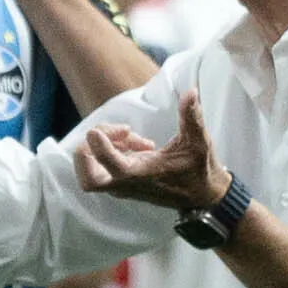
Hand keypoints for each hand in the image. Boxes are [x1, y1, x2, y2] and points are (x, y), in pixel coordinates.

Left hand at [72, 87, 231, 215]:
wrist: (201, 195)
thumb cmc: (199, 169)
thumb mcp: (199, 141)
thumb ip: (192, 117)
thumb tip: (190, 92)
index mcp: (143, 175)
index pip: (111, 167)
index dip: (99, 147)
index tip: (96, 130)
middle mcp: (126, 184)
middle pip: (87, 177)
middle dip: (89, 149)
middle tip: (115, 134)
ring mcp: (121, 184)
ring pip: (91, 167)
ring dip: (104, 144)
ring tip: (133, 136)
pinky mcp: (120, 180)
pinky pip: (101, 163)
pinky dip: (110, 147)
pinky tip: (136, 143)